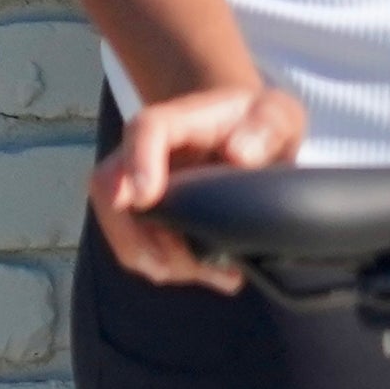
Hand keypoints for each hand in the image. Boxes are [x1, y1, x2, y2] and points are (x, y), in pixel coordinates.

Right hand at [90, 77, 306, 288]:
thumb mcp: (278, 115)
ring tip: (221, 273)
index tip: (146, 198)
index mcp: (179, 121)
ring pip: (121, 227)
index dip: (138, 160)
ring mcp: (139, 185)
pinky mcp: (146, 217)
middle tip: (190, 264)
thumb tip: (239, 155)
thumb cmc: (260, 126)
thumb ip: (268, 126)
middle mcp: (146, 152)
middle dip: (136, 232)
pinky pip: (139, 248)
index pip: (145, 129)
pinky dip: (171, 268)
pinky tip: (216, 273)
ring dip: (158, 260)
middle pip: (111, 186)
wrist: (247, 139)